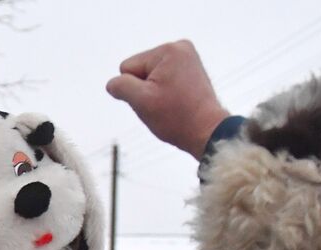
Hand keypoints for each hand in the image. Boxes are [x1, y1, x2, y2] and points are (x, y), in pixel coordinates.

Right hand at [107, 40, 230, 156]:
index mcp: (167, 50)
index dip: (134, 89)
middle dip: (145, 89)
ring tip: (172, 103)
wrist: (207, 131)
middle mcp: (179, 47)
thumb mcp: (141, 102)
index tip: (155, 100)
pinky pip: (163, 77)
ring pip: (150, 75)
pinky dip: (165, 90)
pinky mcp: (191, 67)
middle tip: (164, 103)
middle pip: (139, 70)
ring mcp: (187, 56)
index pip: (127, 68)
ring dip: (154, 91)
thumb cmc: (176, 117)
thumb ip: (121, 87)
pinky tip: (177, 99)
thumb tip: (112, 84)